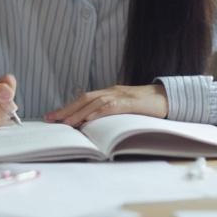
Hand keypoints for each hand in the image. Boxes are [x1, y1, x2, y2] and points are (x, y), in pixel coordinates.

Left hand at [44, 84, 167, 127]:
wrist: (167, 97)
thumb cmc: (146, 105)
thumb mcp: (125, 108)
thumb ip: (110, 113)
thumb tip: (93, 125)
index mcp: (109, 93)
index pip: (84, 99)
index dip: (68, 107)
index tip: (53, 116)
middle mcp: (111, 91)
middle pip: (83, 98)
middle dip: (66, 109)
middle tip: (50, 118)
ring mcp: (120, 95)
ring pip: (93, 102)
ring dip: (77, 112)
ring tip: (64, 122)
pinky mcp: (129, 102)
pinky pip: (110, 107)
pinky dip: (97, 113)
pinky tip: (87, 119)